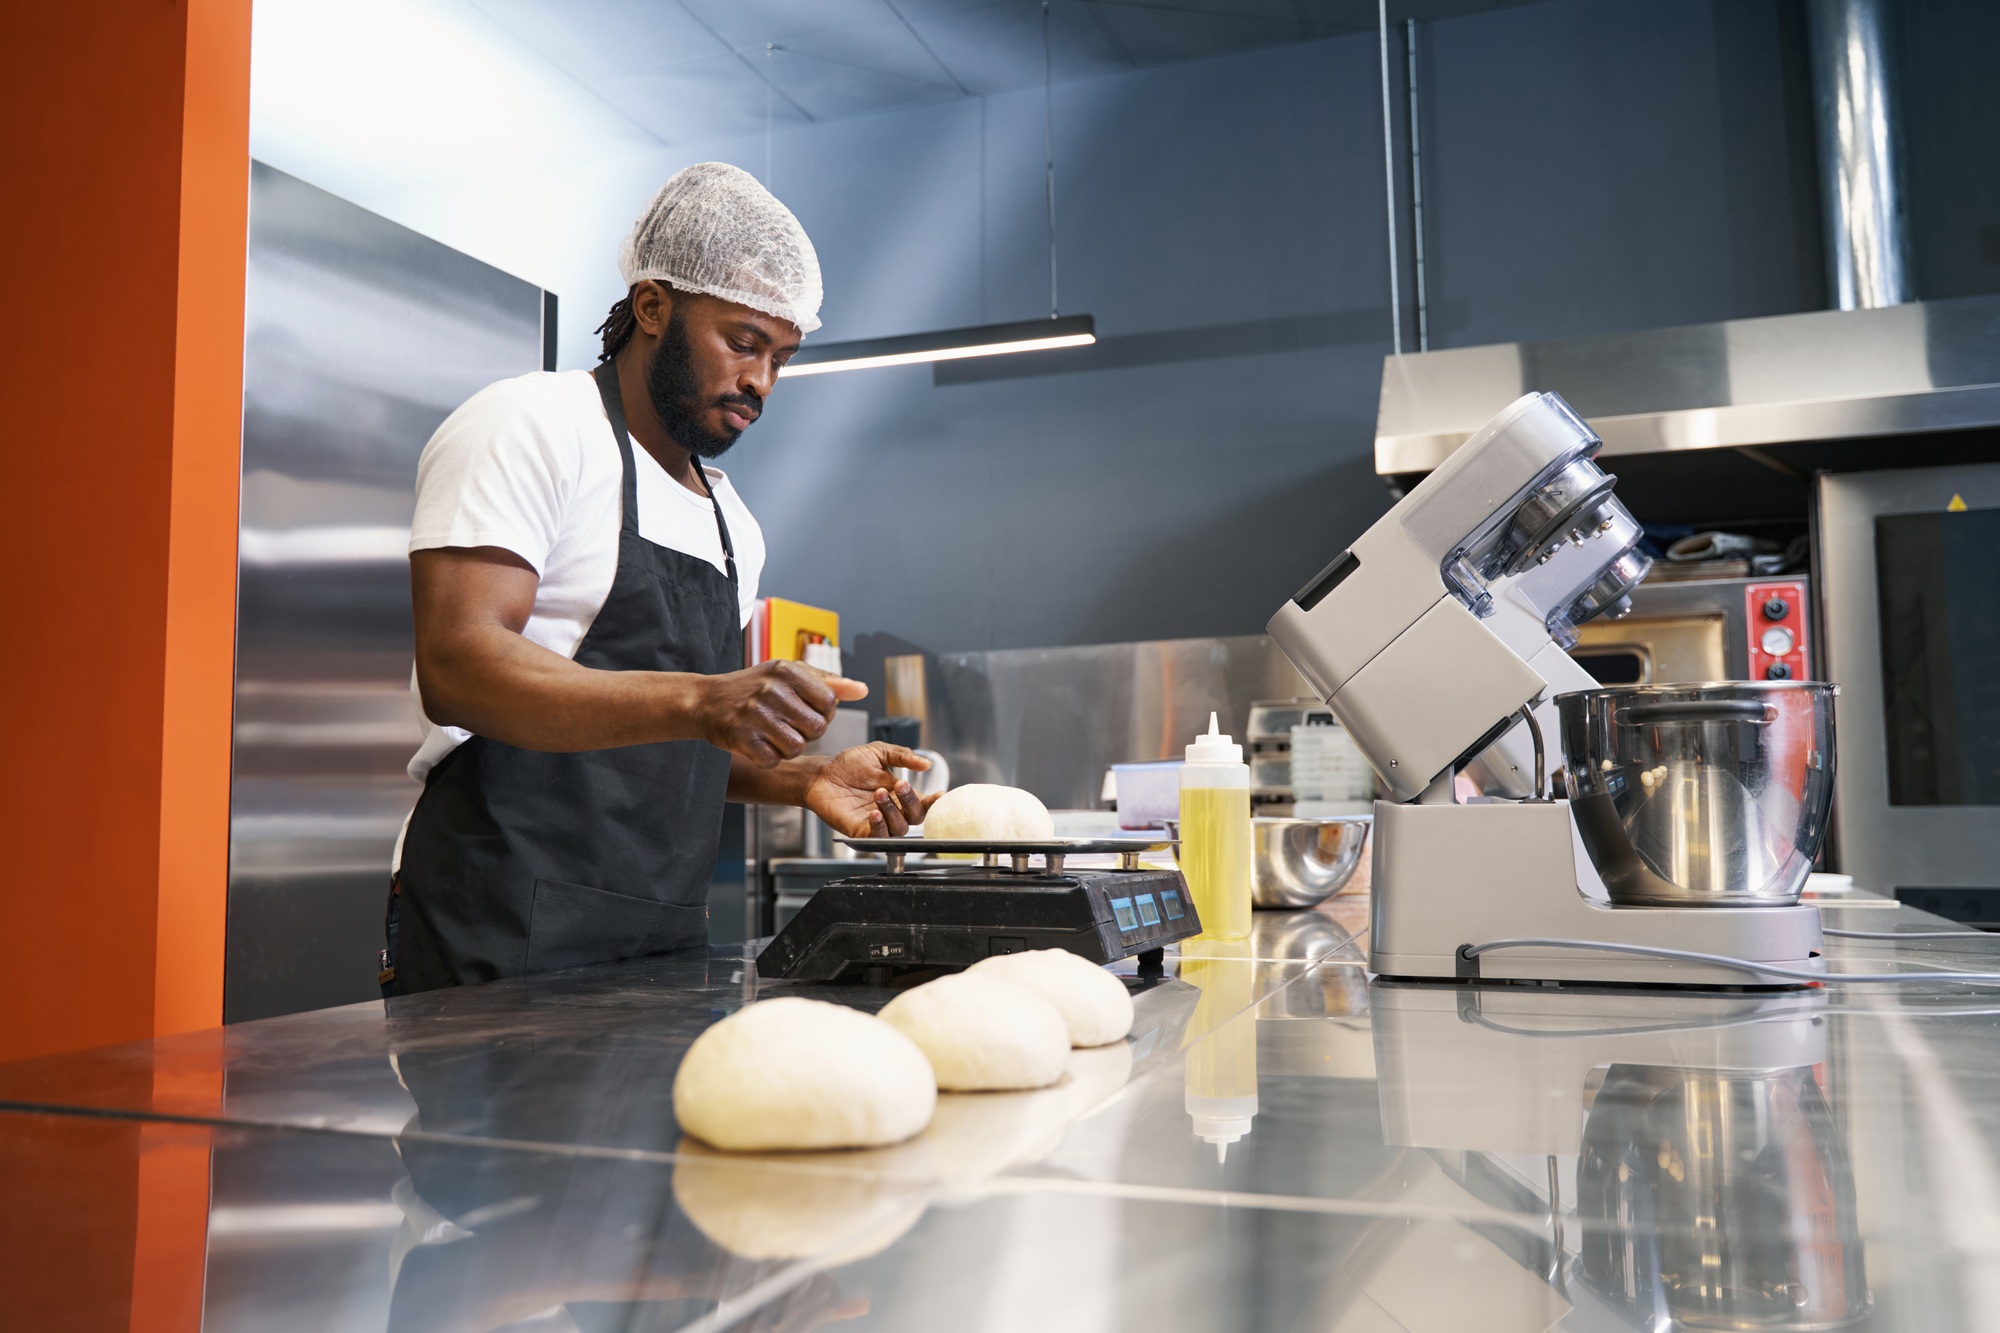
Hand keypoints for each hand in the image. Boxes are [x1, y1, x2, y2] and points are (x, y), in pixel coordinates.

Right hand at [696, 661, 866, 766]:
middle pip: (817, 728)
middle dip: (808, 733)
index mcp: (787, 671)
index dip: (823, 713)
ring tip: (774, 735)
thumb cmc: (755, 688)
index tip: (805, 712)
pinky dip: (768, 758)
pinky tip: (758, 744)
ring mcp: (755, 714)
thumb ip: (828, 683)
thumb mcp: (789, 676)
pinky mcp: (740, 737)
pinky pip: (772, 760)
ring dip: (788, 748)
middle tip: (789, 726)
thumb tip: (863, 690)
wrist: (706, 700)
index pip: (829, 702)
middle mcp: (771, 689)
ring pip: (797, 747)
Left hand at [804, 744, 942, 836]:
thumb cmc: (846, 765)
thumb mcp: (878, 753)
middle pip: (915, 817)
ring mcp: (878, 823)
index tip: (940, 795)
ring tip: (878, 793)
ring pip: (899, 828)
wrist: (820, 775)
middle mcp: (892, 810)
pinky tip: (873, 813)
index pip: (923, 803)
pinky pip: (878, 837)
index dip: (935, 802)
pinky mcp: (861, 832)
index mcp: (899, 794)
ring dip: (893, 811)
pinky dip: (879, 826)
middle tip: (899, 785)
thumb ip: (902, 756)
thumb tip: (926, 764)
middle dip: (911, 801)